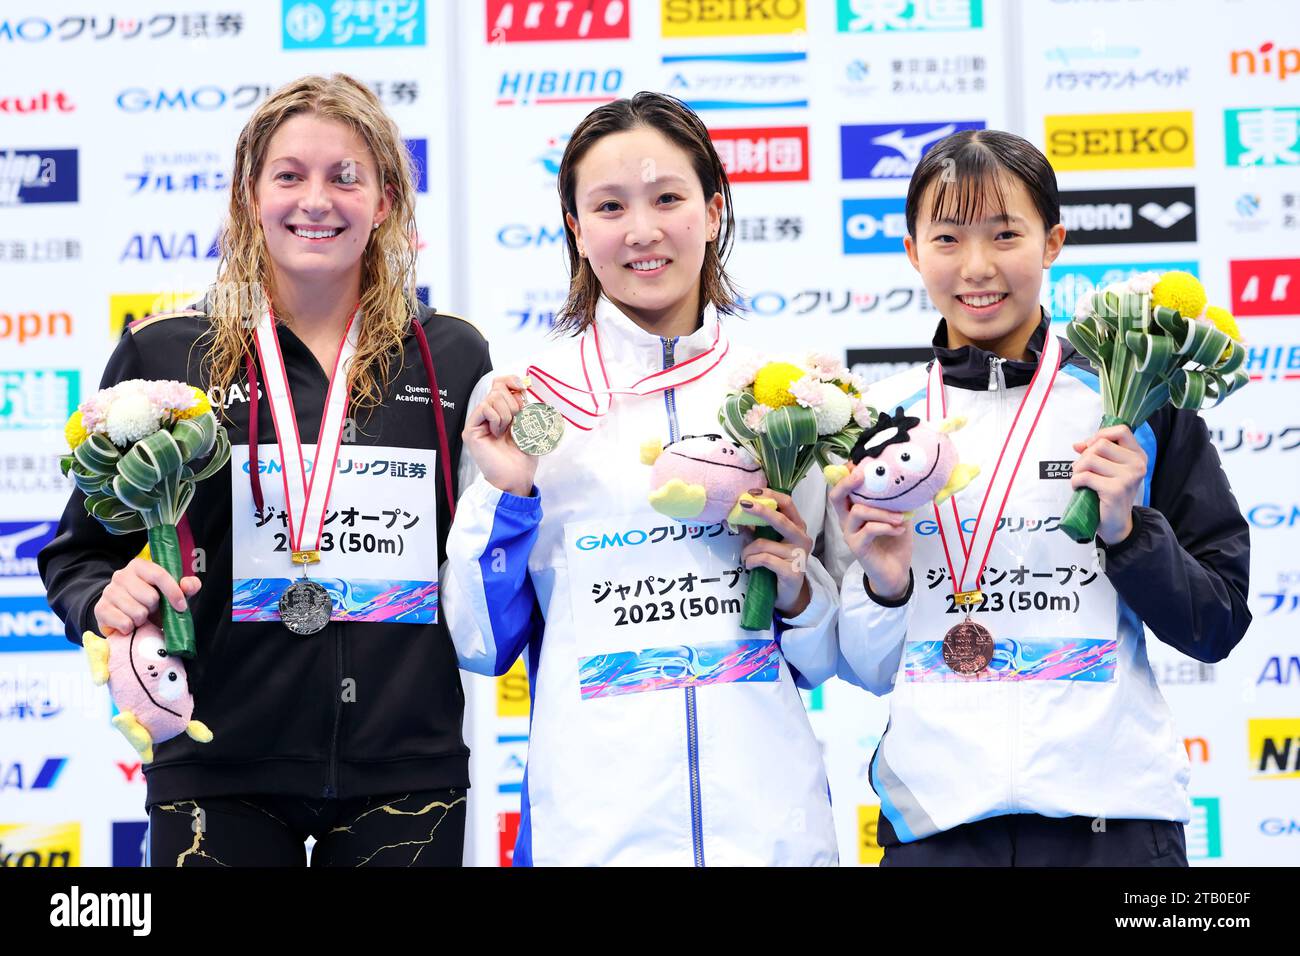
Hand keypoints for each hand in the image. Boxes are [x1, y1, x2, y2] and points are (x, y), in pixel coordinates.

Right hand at [94, 558, 201, 636]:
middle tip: (150, 609)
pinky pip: (125, 623)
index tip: (181, 607)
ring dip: (143, 619)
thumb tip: (188, 585)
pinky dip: (131, 628)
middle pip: (150, 597)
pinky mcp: (100, 609)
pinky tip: (129, 624)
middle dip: (154, 608)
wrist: (124, 617)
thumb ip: (187, 586)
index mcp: (139, 566)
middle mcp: (121, 575)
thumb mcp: (172, 593)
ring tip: (139, 616)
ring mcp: (108, 591)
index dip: (173, 592)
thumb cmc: (152, 603)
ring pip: (138, 612)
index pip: (159, 575)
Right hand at [463, 375, 537, 496]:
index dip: (511, 380)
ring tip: (507, 431)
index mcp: (500, 411)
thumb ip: (522, 405)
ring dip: (507, 414)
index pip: (500, 384)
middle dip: (514, 403)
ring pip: (493, 398)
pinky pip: (485, 409)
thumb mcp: (528, 425)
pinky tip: (497, 434)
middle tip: (516, 422)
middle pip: (498, 388)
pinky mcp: (471, 430)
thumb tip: (521, 386)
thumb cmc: (523, 455)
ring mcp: (477, 422)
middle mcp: (487, 414)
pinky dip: (497, 419)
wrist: (517, 476)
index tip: (522, 387)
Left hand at [739, 488, 813, 616]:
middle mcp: (802, 538)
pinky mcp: (792, 572)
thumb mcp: (768, 542)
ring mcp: (799, 556)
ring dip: (748, 550)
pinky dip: (751, 561)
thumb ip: (757, 528)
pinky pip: (764, 559)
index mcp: (798, 527)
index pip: (788, 503)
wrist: (788, 594)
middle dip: (760, 510)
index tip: (751, 492)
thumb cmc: (776, 564)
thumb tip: (735, 514)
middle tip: (743, 505)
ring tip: (745, 557)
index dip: (770, 495)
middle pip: (781, 519)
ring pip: (764, 543)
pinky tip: (750, 566)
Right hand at [829, 471, 911, 599]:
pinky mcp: (857, 547)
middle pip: (836, 496)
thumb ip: (896, 501)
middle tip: (863, 474)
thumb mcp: (898, 517)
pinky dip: (887, 527)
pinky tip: (900, 529)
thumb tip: (907, 480)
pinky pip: (869, 530)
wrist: (896, 573)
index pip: (843, 488)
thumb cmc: (894, 543)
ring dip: (883, 512)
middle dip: (848, 483)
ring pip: (858, 512)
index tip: (857, 461)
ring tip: (901, 517)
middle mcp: (847, 520)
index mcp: (854, 510)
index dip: (846, 474)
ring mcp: (851, 534)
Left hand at [1071, 424, 1146, 545]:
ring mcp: (1129, 477)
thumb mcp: (1108, 469)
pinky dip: (1075, 482)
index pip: (1121, 430)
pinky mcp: (1116, 490)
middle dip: (1084, 456)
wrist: (1116, 523)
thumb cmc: (1110, 492)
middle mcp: (1138, 464)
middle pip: (1100, 444)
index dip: (1100, 435)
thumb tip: (1077, 444)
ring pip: (1090, 459)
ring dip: (1077, 470)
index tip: (1089, 447)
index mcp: (1138, 455)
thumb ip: (1096, 453)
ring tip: (1081, 480)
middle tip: (1082, 470)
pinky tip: (1080, 488)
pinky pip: (1085, 476)